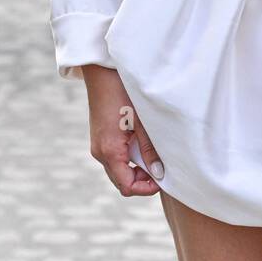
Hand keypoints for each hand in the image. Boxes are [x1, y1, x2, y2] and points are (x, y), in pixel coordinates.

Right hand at [82, 64, 163, 196]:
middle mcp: (100, 152)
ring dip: (136, 169)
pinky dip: (129, 159)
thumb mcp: (141, 122)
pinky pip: (115, 157)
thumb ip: (150, 149)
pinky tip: (142, 144)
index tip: (163, 178)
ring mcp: (98, 145)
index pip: (127, 186)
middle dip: (142, 180)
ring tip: (153, 154)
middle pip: (122, 182)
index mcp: (110, 151)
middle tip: (161, 167)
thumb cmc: (122, 93)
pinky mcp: (100, 138)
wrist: (102, 72)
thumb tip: (160, 173)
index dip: (146, 188)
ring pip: (118, 170)